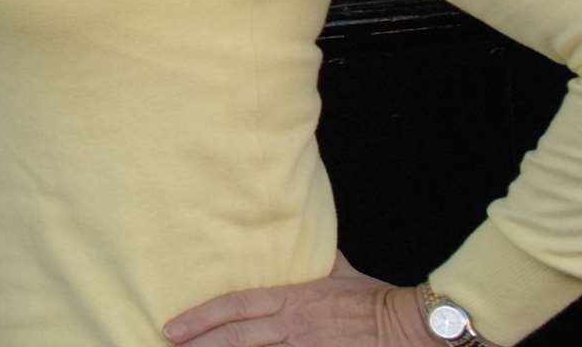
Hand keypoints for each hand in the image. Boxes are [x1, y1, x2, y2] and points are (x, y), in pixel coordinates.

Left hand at [162, 253, 431, 346]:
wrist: (407, 325)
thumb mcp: (340, 274)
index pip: (236, 306)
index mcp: (292, 298)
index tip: (173, 326)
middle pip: (236, 337)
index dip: (202, 317)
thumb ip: (319, 263)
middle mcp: (292, 325)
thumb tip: (308, 244)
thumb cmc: (374, 299)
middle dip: (199, 344)